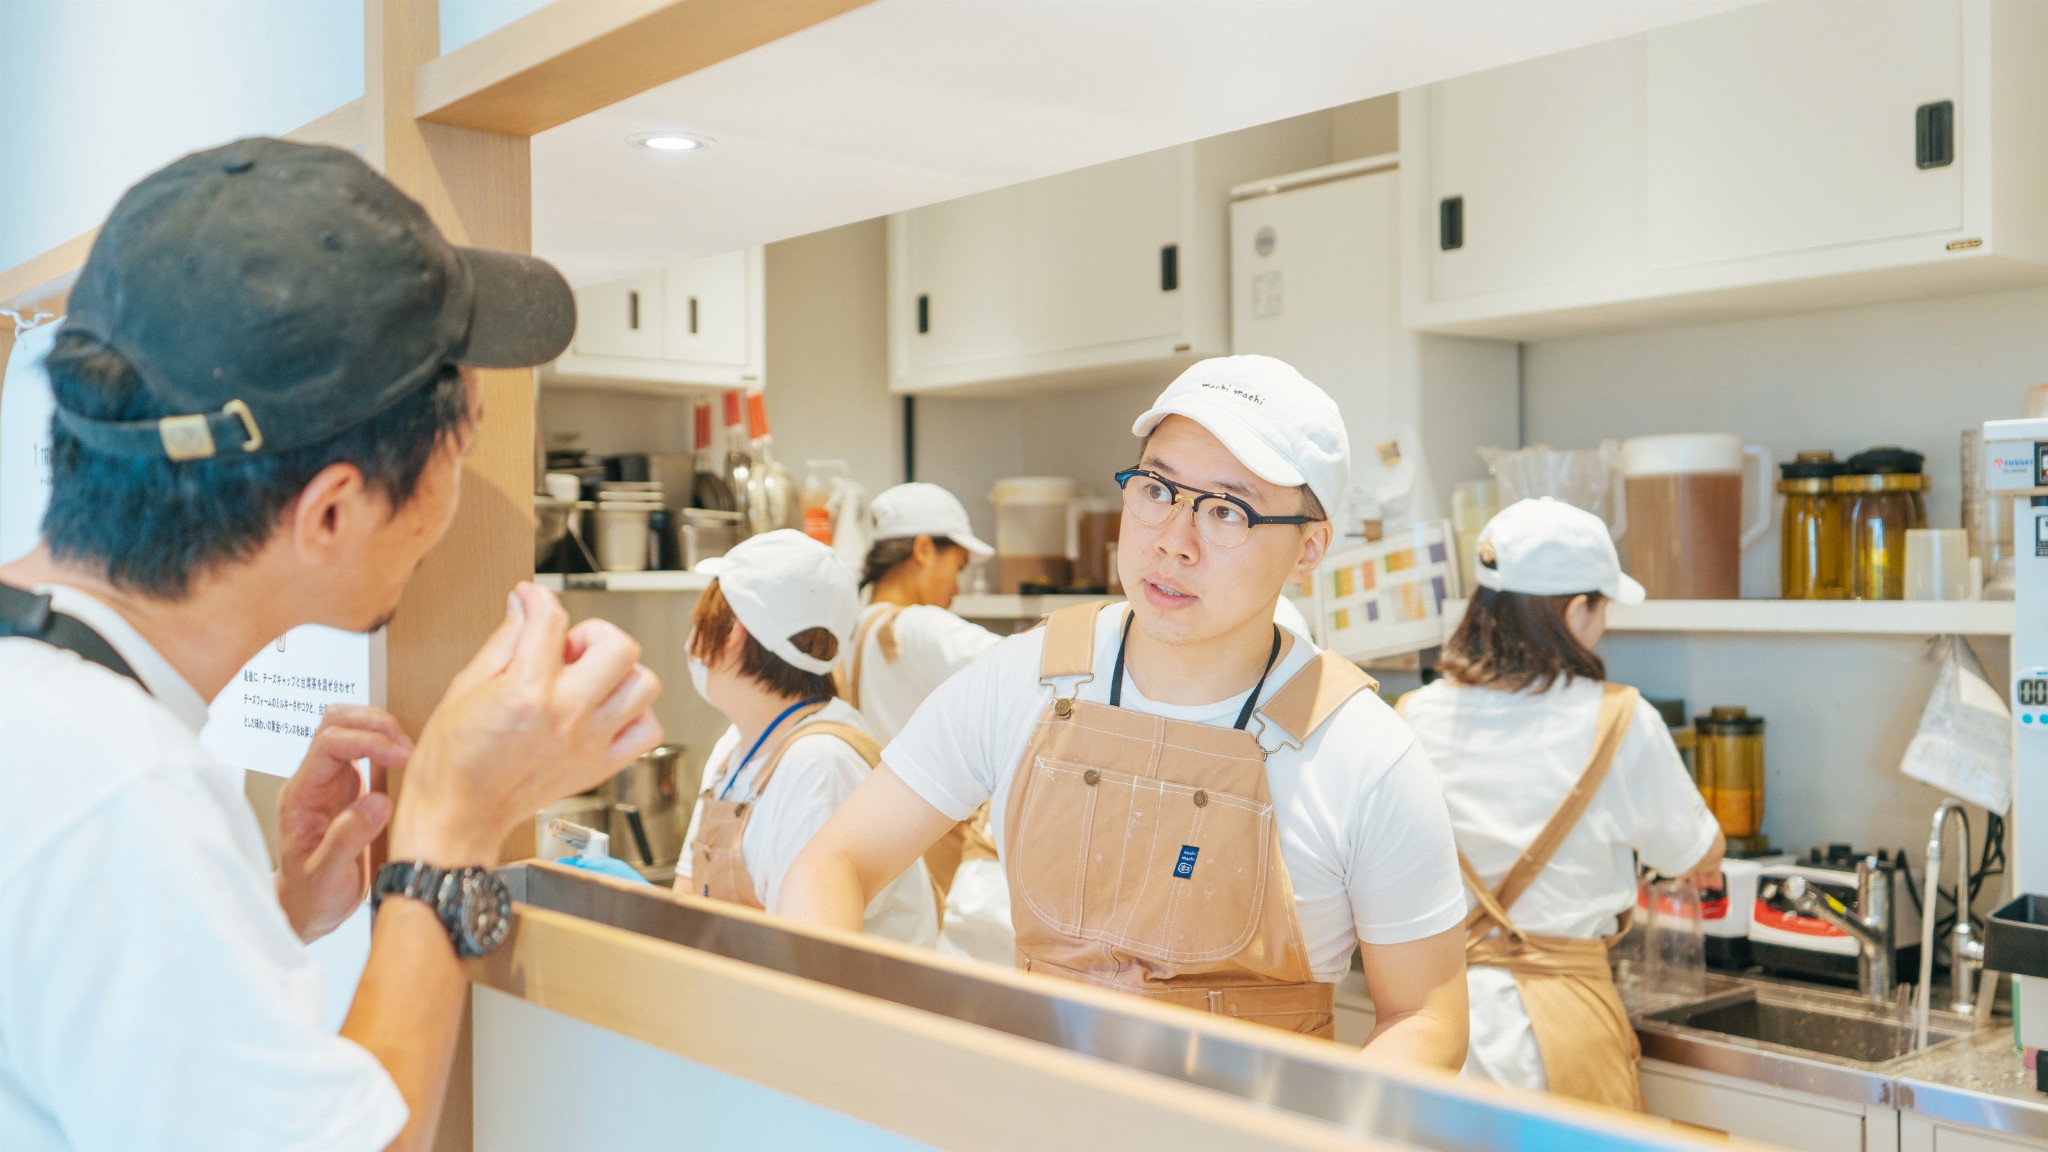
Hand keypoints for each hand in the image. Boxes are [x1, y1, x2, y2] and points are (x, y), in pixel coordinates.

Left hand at [275, 706, 409, 941]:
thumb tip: (377, 802)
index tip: (402, 757)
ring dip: (382, 729)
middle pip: (336, 722)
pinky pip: (365, 748)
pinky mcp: (349, 788)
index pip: (329, 743)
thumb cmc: (311, 897)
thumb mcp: (326, 877)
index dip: (368, 741)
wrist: (307, 910)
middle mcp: (313, 781)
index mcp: (300, 796)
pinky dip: (387, 744)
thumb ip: (347, 839)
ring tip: (410, 751)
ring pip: (349, 728)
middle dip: (376, 725)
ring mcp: (330, 782)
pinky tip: (406, 761)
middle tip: (409, 749)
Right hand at [390, 583, 662, 867]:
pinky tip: (603, 713)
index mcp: (529, 690)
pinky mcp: (600, 767)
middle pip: (620, 647)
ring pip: (644, 686)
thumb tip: (523, 607)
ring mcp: (590, 742)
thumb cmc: (452, 760)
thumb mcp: (465, 686)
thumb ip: (503, 641)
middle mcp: (568, 715)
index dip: (538, 599)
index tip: (531, 600)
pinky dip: (634, 716)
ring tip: (588, 681)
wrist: (458, 815)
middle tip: (567, 650)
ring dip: (619, 674)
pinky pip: (647, 731)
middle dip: (593, 635)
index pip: (552, 620)